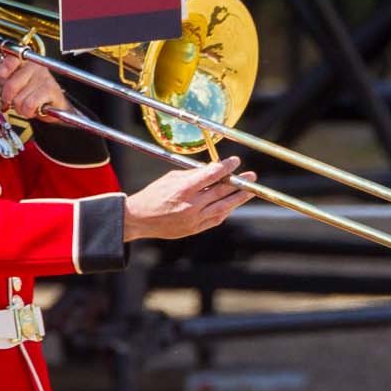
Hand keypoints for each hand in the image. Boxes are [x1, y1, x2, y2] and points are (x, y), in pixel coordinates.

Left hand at [0, 50, 68, 120]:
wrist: (54, 104)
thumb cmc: (32, 91)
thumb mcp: (11, 78)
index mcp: (24, 60)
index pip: (12, 58)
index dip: (5, 67)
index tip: (2, 74)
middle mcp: (35, 67)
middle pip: (10, 84)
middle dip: (9, 97)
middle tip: (14, 100)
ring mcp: (44, 78)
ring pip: (19, 97)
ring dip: (20, 107)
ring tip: (25, 105)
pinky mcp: (51, 91)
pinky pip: (30, 103)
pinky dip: (28, 111)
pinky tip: (32, 109)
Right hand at [123, 158, 257, 241]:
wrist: (139, 219)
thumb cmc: (154, 194)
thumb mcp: (171, 178)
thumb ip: (193, 175)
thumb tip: (213, 169)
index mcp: (183, 189)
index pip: (210, 175)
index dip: (225, 167)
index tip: (235, 161)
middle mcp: (191, 205)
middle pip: (221, 192)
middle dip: (238, 183)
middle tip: (251, 176)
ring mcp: (195, 218)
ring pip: (223, 207)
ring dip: (239, 198)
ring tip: (250, 191)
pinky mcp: (195, 229)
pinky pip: (217, 218)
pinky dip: (226, 210)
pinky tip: (233, 203)